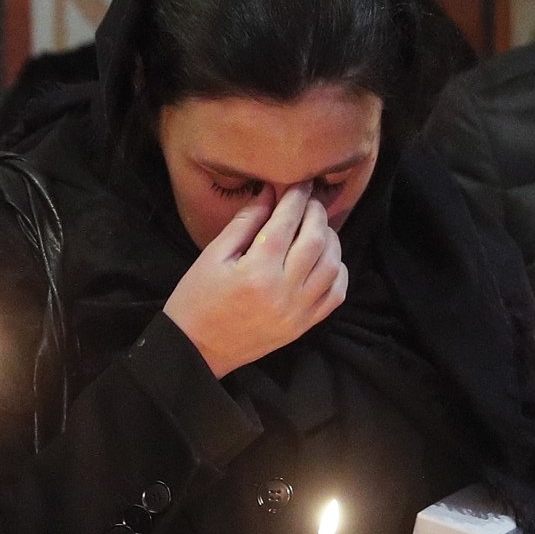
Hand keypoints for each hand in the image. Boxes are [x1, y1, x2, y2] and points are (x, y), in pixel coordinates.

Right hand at [163, 184, 345, 377]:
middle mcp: (283, 290)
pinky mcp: (303, 326)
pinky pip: (335, 295)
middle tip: (309, 201)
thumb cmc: (197, 299)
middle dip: (316, 213)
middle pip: (316, 240)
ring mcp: (297, 311)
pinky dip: (338, 272)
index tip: (300, 184)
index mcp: (257, 270)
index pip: (287, 222)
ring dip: (331, 240)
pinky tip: (326, 260)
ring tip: (318, 229)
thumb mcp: (213, 256)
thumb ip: (245, 223)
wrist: (196, 349)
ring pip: (332, 265)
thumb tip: (270, 194)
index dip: (296, 197)